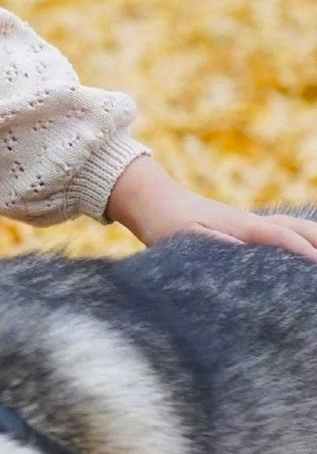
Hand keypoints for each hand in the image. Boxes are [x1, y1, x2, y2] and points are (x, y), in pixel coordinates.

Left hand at [106, 155, 316, 261]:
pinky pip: (282, 231)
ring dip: (314, 237)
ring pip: (292, 227)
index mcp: (242, 226)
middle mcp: (251, 223)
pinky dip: (300, 237)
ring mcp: (249, 224)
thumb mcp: (183, 236)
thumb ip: (213, 243)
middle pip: (297, 229)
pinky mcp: (243, 228)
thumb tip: (241, 250)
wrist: (153, 200)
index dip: (305, 253)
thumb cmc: (166, 222)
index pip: (283, 238)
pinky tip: (305, 249)